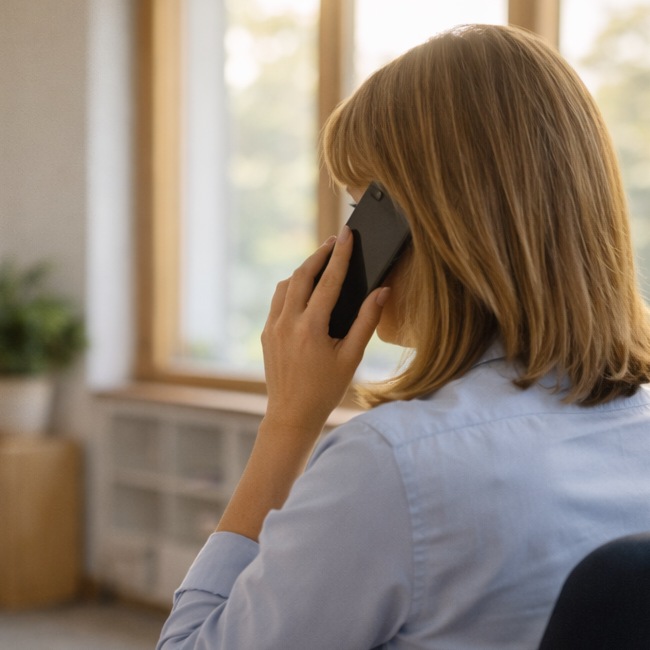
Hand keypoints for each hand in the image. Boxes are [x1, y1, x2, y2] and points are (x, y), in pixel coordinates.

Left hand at [260, 228, 389, 442]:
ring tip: (321, 262)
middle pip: (302, 275)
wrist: (292, 415)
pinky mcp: (266, 334)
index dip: (340, 254)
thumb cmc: (326, 390)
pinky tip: (304, 289)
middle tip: (335, 241)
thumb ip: (367, 321)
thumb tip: (382, 292)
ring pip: (286, 285)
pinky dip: (291, 288)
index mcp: (311, 328)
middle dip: (319, 255)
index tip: (347, 234)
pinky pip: (278, 301)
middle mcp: (287, 323)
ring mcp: (273, 328)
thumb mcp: (351, 357)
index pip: (329, 281)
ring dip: (303, 270)